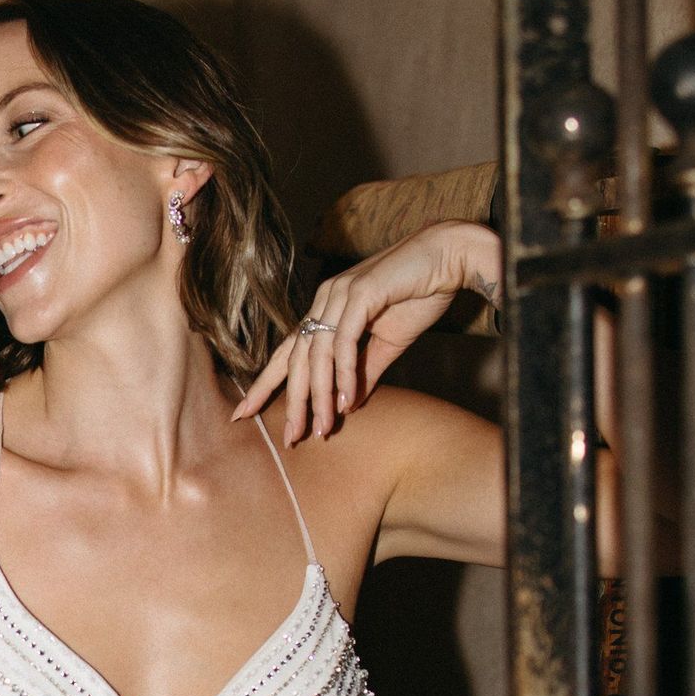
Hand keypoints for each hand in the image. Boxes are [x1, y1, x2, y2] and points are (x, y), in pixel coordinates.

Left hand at [234, 222, 502, 444]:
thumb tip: (345, 405)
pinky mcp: (361, 293)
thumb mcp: (387, 343)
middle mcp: (325, 300)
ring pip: (318, 354)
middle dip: (292, 400)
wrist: (450, 257)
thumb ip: (363, 372)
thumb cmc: (419, 294)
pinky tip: (344, 399)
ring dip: (319, 395)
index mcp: (326, 310)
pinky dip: (343, 372)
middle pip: (297, 357)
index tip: (244, 411)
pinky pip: (345, 342)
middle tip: (290, 437)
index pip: (289, 351)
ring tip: (321, 429)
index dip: (267, 382)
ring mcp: (339, 293)